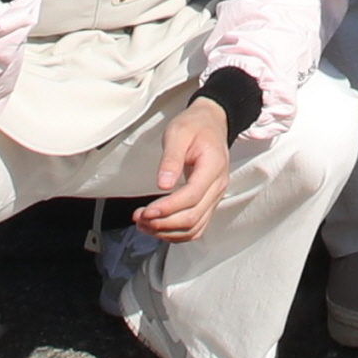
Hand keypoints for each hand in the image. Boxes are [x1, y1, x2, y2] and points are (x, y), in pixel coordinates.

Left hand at [134, 98, 233, 242]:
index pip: (192, 196)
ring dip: (167, 231)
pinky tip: (158, 227)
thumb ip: (171, 159)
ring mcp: (215, 196)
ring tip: (144, 224)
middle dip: (163, 223)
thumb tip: (163, 185)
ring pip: (194, 227)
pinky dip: (176, 233)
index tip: (146, 211)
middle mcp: (218, 185)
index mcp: (213, 166)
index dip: (168, 208)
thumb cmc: (195, 126)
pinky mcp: (208, 202)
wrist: (211, 123)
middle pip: (193, 217)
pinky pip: (196, 227)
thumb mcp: (178, 133)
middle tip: (139, 218)